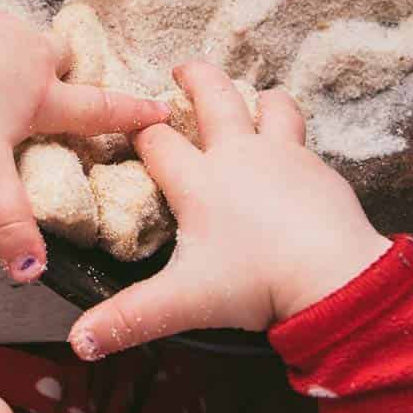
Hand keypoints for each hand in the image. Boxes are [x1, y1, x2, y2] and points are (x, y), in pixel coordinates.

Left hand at [0, 0, 168, 282]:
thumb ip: (6, 220)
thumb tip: (31, 271)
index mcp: (40, 95)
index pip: (98, 109)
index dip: (132, 114)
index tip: (161, 109)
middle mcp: (28, 53)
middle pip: (64, 58)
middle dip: (67, 72)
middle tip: (59, 86)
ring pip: (25, 37)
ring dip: (22, 53)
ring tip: (0, 73)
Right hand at [68, 60, 390, 357]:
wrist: (333, 278)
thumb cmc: (255, 282)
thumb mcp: (183, 302)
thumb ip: (129, 318)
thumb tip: (79, 343)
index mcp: (199, 181)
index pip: (157, 140)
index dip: (137, 129)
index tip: (127, 124)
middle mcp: (238, 155)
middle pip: (213, 96)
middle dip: (195, 77)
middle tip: (183, 69)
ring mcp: (284, 156)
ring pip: (270, 107)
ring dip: (259, 99)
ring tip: (253, 98)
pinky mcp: (320, 170)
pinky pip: (304, 143)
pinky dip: (294, 140)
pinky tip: (295, 158)